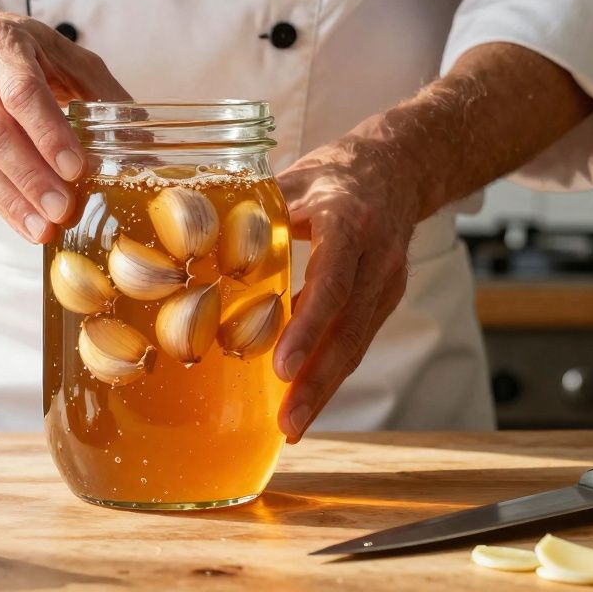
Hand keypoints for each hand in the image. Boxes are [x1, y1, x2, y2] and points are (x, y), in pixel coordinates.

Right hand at [0, 11, 128, 242]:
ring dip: (13, 199)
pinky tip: (25, 223)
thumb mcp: (62, 55)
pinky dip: (0, 204)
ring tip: (44, 228)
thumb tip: (141, 141)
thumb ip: (100, 92)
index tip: (75, 167)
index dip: (48, 132)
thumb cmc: (20, 52)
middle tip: (63, 208)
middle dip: (31, 176)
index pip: (20, 92)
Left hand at [272, 137, 419, 441]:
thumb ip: (252, 210)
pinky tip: (305, 399)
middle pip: (349, 328)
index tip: (281, 365)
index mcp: (349, 222)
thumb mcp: (294, 179)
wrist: (399, 166)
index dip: (308, 326)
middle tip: (287, 422)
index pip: (333, 282)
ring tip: (292, 426)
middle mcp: (377, 256)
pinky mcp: (388, 299)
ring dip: (325, 388)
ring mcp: (389, 281)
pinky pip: (359, 341)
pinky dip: (331, 371)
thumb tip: (193, 235)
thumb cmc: (334, 175)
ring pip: (357, 344)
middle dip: (317, 380)